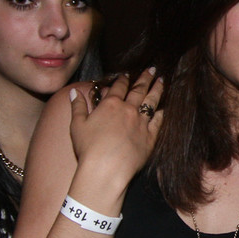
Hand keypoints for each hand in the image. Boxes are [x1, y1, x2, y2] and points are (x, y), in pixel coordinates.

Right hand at [68, 68, 163, 185]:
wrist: (106, 169)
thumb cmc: (88, 148)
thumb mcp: (77, 125)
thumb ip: (77, 106)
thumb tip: (74, 92)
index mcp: (111, 105)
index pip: (119, 87)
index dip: (123, 79)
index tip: (127, 74)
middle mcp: (129, 110)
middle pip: (139, 90)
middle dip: (146, 78)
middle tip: (152, 69)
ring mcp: (141, 123)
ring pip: (152, 102)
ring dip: (157, 89)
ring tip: (162, 81)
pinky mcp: (150, 137)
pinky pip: (158, 121)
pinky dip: (161, 113)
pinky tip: (164, 108)